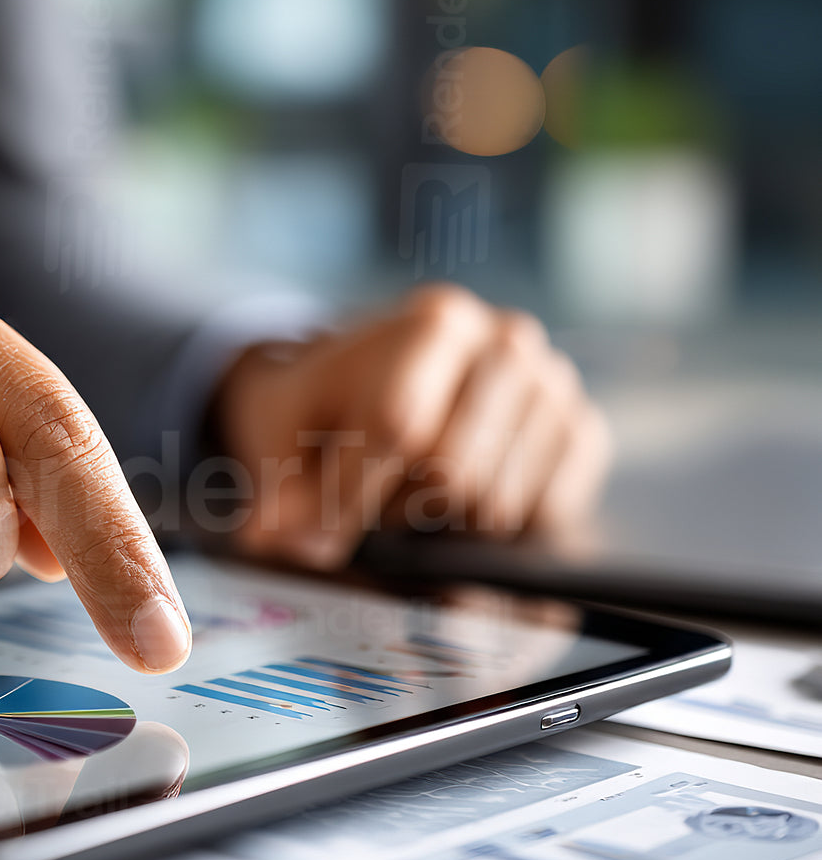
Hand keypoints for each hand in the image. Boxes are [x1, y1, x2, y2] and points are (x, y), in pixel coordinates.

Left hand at [213, 283, 610, 568]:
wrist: (371, 382)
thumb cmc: (325, 407)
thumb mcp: (283, 433)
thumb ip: (282, 485)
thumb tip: (277, 538)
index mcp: (433, 321)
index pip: (400, 425)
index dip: (354, 496)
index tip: (318, 537)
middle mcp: (507, 339)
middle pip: (453, 473)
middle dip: (399, 511)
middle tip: (373, 504)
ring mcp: (554, 384)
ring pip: (500, 505)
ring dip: (444, 527)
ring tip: (413, 496)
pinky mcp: (581, 431)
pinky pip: (549, 515)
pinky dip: (497, 533)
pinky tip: (462, 504)